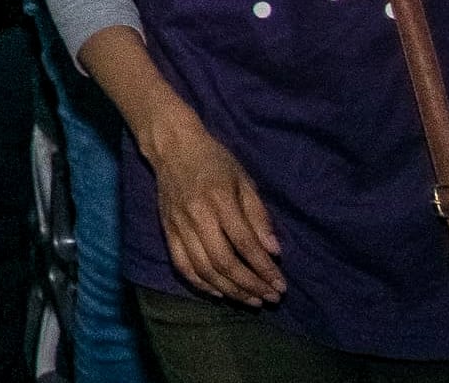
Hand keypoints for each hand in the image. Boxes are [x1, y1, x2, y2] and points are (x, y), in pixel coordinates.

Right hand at [138, 113, 284, 304]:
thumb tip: (274, 251)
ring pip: (203, 268)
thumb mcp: (244, 181)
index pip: (245, 244)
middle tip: (270, 298)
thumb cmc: (215, 162)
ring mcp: (178, 225)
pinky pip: (181, 265)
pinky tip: (219, 293)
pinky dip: (200, 283)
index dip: (265, 269)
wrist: (172, 147)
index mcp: (219, 200)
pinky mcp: (167, 231)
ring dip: (229, 290)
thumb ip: (259, 216)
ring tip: (250, 300)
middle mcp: (197, 216)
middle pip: (223, 261)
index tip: (281, 286)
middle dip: (249, 285)